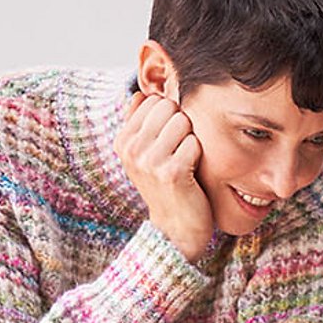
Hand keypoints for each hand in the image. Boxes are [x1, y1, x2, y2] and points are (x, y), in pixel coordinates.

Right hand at [114, 91, 213, 260]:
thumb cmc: (166, 186)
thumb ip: (140, 123)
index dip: (169, 117)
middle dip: (181, 124)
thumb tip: (140, 93)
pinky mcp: (172, 172)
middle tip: (179, 151)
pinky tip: (192, 173)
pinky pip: (194, 143)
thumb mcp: (145, 154)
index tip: (167, 143)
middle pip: (168, 106)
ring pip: (182, 121)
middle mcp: (132, 149)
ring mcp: (150, 161)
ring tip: (185, 162)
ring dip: (191, 140)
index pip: (152, 100)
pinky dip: (199, 155)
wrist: (175, 229)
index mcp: (123, 141)